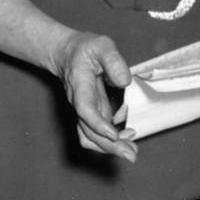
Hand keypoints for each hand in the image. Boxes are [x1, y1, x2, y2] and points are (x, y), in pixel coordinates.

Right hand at [51, 32, 136, 160]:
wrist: (67, 54)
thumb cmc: (85, 49)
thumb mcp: (102, 45)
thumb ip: (113, 61)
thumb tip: (125, 81)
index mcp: (80, 85)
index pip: (85, 109)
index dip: (98, 124)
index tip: (114, 134)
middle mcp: (78, 102)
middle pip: (88, 131)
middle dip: (109, 146)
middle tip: (132, 154)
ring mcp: (83, 110)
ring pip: (89, 137)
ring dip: (109, 148)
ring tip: (131, 151)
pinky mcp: (90, 114)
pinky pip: (94, 134)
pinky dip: (108, 141)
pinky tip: (125, 139)